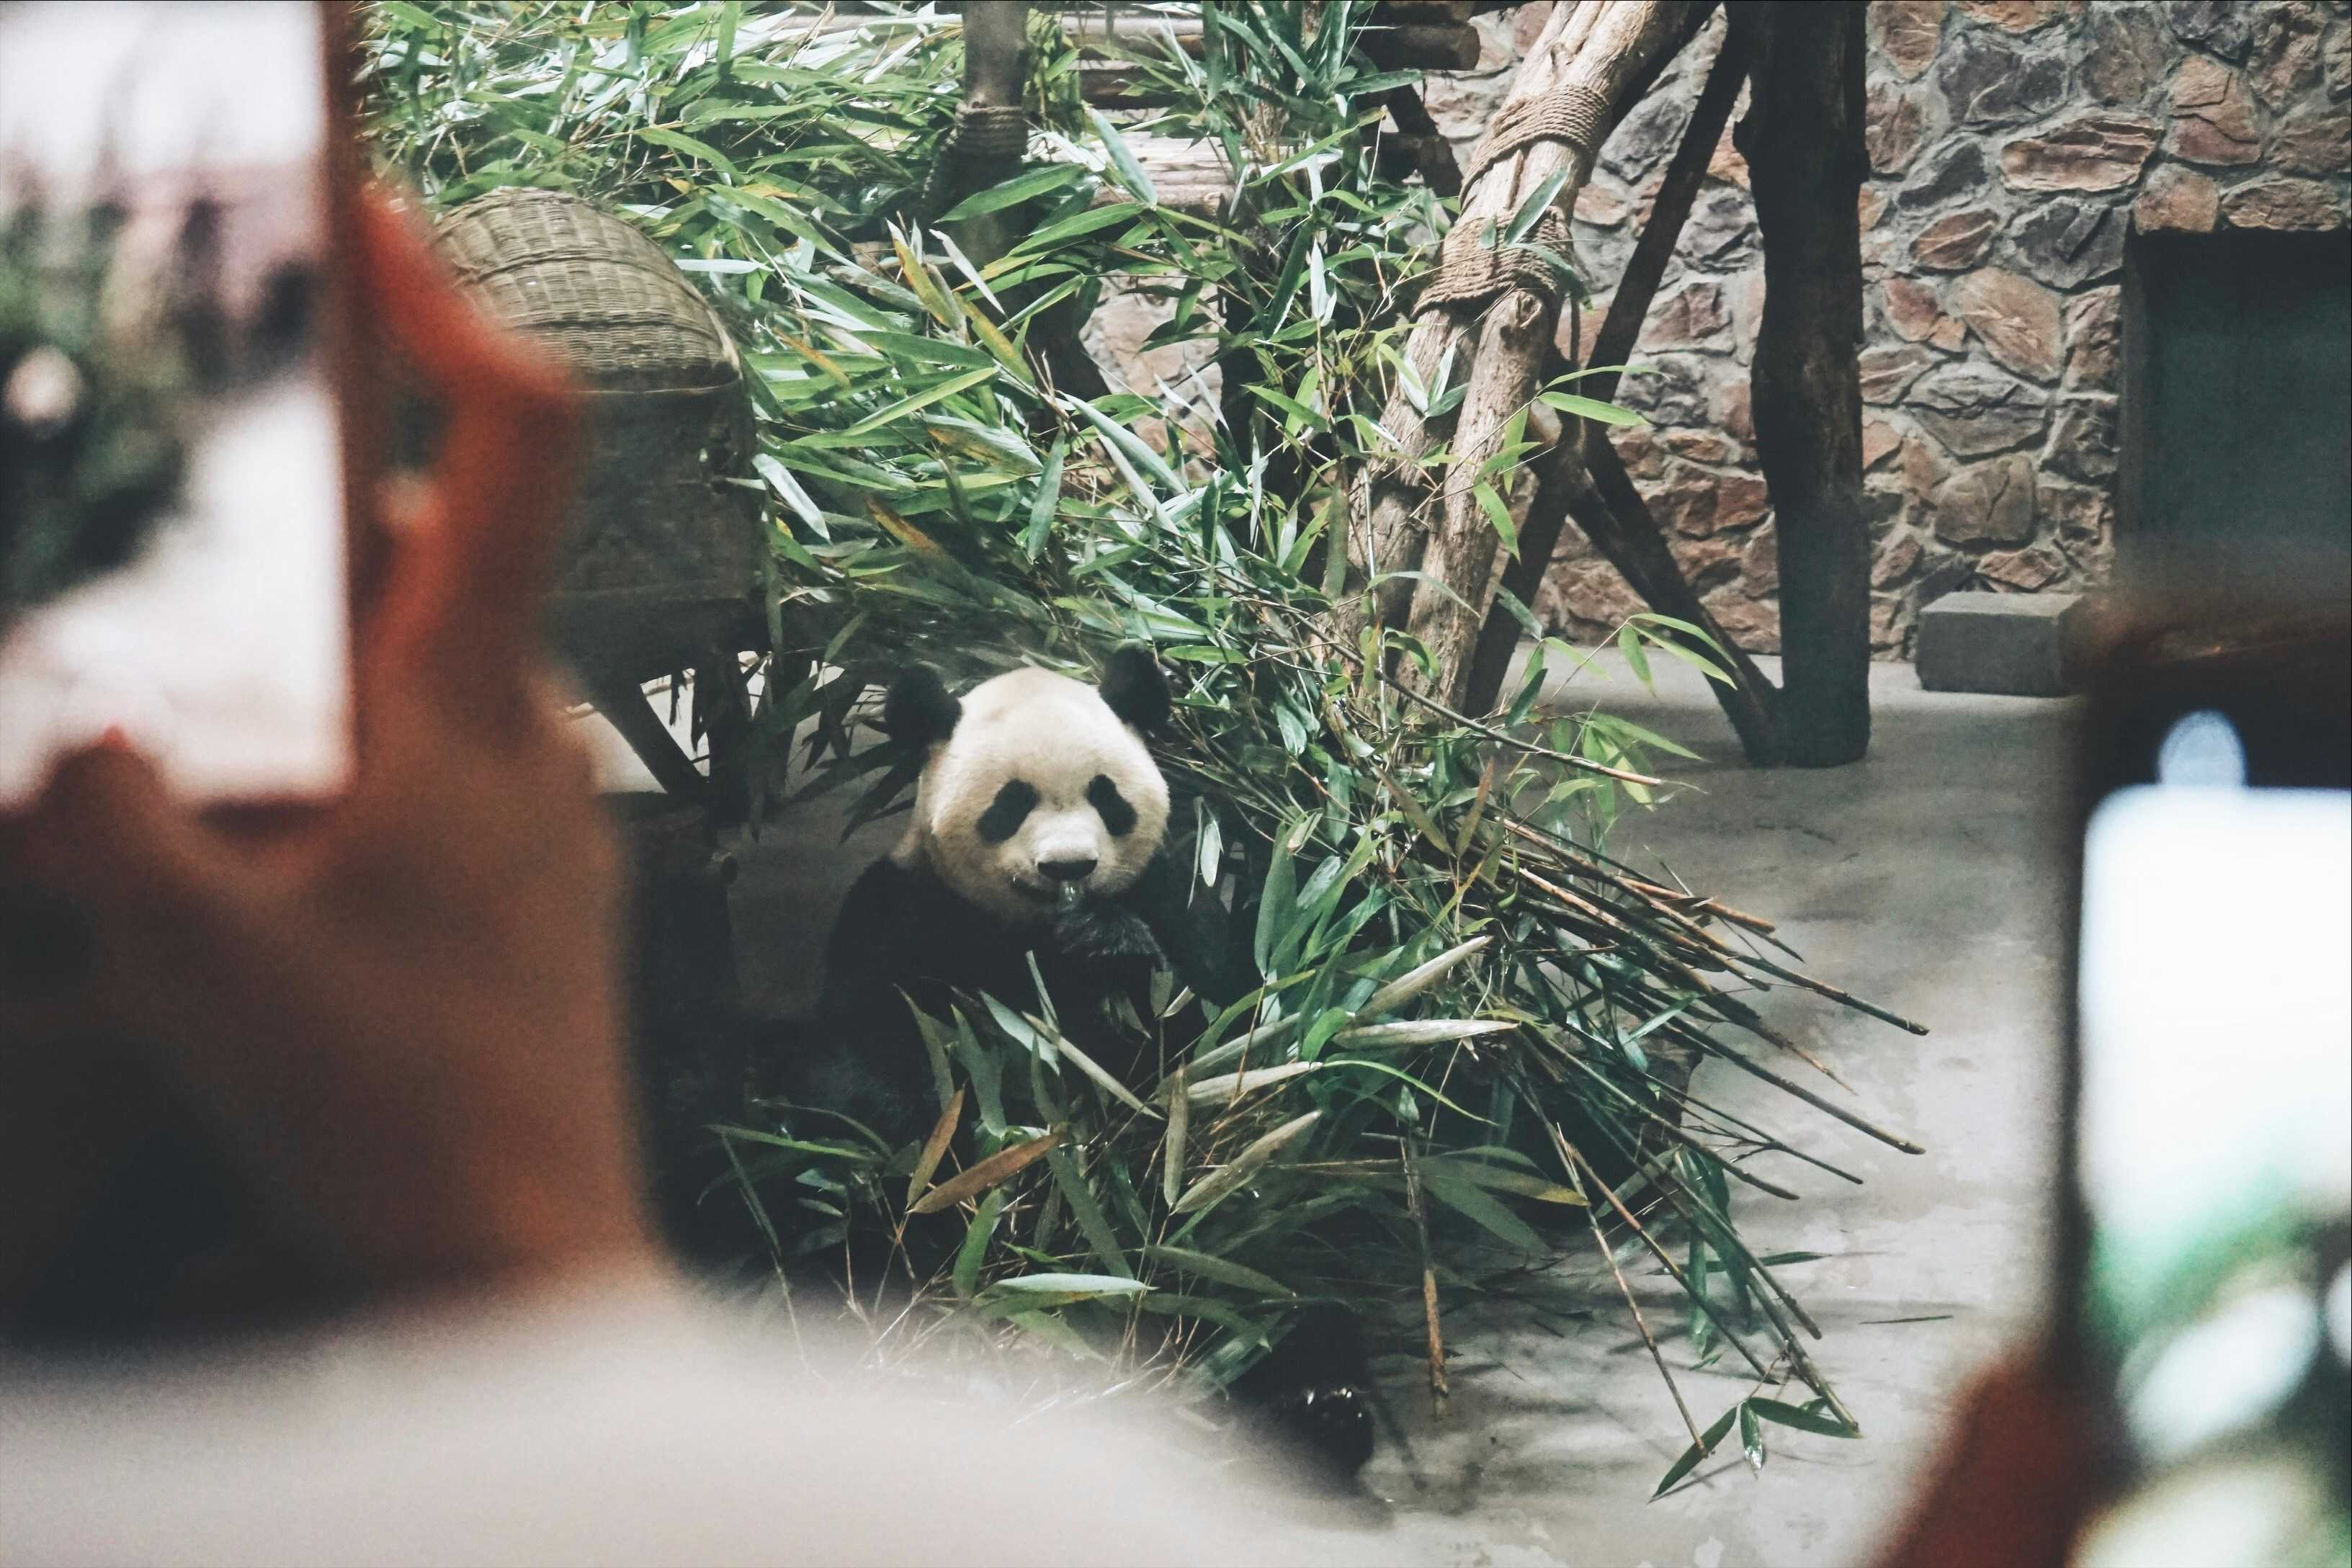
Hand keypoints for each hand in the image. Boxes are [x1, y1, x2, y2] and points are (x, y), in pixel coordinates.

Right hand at [4, 190, 663, 1303]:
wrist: (522, 1253)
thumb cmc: (383, 1104)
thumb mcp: (189, 952)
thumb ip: (104, 811)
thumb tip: (68, 726)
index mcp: (474, 701)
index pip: (513, 445)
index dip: (452, 307)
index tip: (371, 223)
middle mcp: (539, 731)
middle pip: (436, 549)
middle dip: (315, 509)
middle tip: (185, 523)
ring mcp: (554, 808)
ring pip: (435, 660)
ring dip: (327, 640)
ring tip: (200, 692)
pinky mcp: (545, 879)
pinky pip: (450, 755)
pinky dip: (363, 736)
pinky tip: (278, 820)